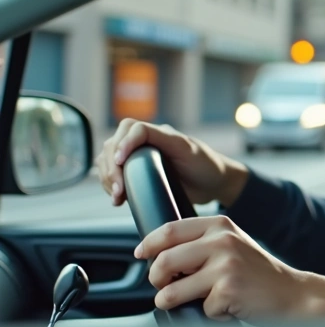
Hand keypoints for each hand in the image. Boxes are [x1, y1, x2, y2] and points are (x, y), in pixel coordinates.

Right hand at [96, 119, 249, 207]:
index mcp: (159, 133)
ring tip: (117, 197)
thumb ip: (169, 140)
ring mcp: (140, 157)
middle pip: (113, 145)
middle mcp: (146, 142)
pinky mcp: (138, 173)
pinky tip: (117, 198)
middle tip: (119, 189)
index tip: (119, 162)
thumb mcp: (190, 150)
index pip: (131, 128)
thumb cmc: (207, 166)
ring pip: (108, 159)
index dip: (122, 143)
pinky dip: (110, 184)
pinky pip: (114, 173)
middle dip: (111, 167)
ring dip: (107, 177)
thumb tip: (139, 136)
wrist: (215, 185)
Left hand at [136, 216, 324, 326]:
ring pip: (171, 291)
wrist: (295, 294)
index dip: (148, 245)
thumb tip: (157, 254)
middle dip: (156, 280)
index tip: (142, 256)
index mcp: (220, 225)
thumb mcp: (232, 246)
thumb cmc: (259, 274)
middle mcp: (222, 241)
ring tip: (192, 302)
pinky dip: (212, 314)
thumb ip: (201, 243)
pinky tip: (229, 308)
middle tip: (164, 288)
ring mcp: (226, 266)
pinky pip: (201, 309)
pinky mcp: (229, 290)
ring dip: (172, 302)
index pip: (168, 230)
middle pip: (163, 261)